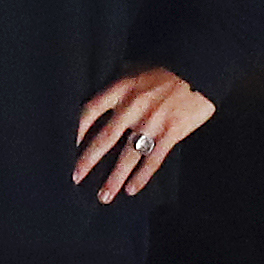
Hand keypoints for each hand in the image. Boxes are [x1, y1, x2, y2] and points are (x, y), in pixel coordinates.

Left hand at [73, 67, 214, 204]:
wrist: (200, 68)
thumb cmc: (166, 67)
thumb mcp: (135, 67)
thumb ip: (118, 83)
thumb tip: (103, 91)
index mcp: (119, 90)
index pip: (88, 112)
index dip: (75, 131)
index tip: (63, 147)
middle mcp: (131, 108)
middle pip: (104, 138)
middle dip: (87, 161)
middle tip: (74, 178)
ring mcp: (151, 122)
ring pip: (127, 155)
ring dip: (114, 178)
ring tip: (103, 196)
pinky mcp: (171, 133)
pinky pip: (153, 159)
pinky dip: (142, 176)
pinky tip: (131, 190)